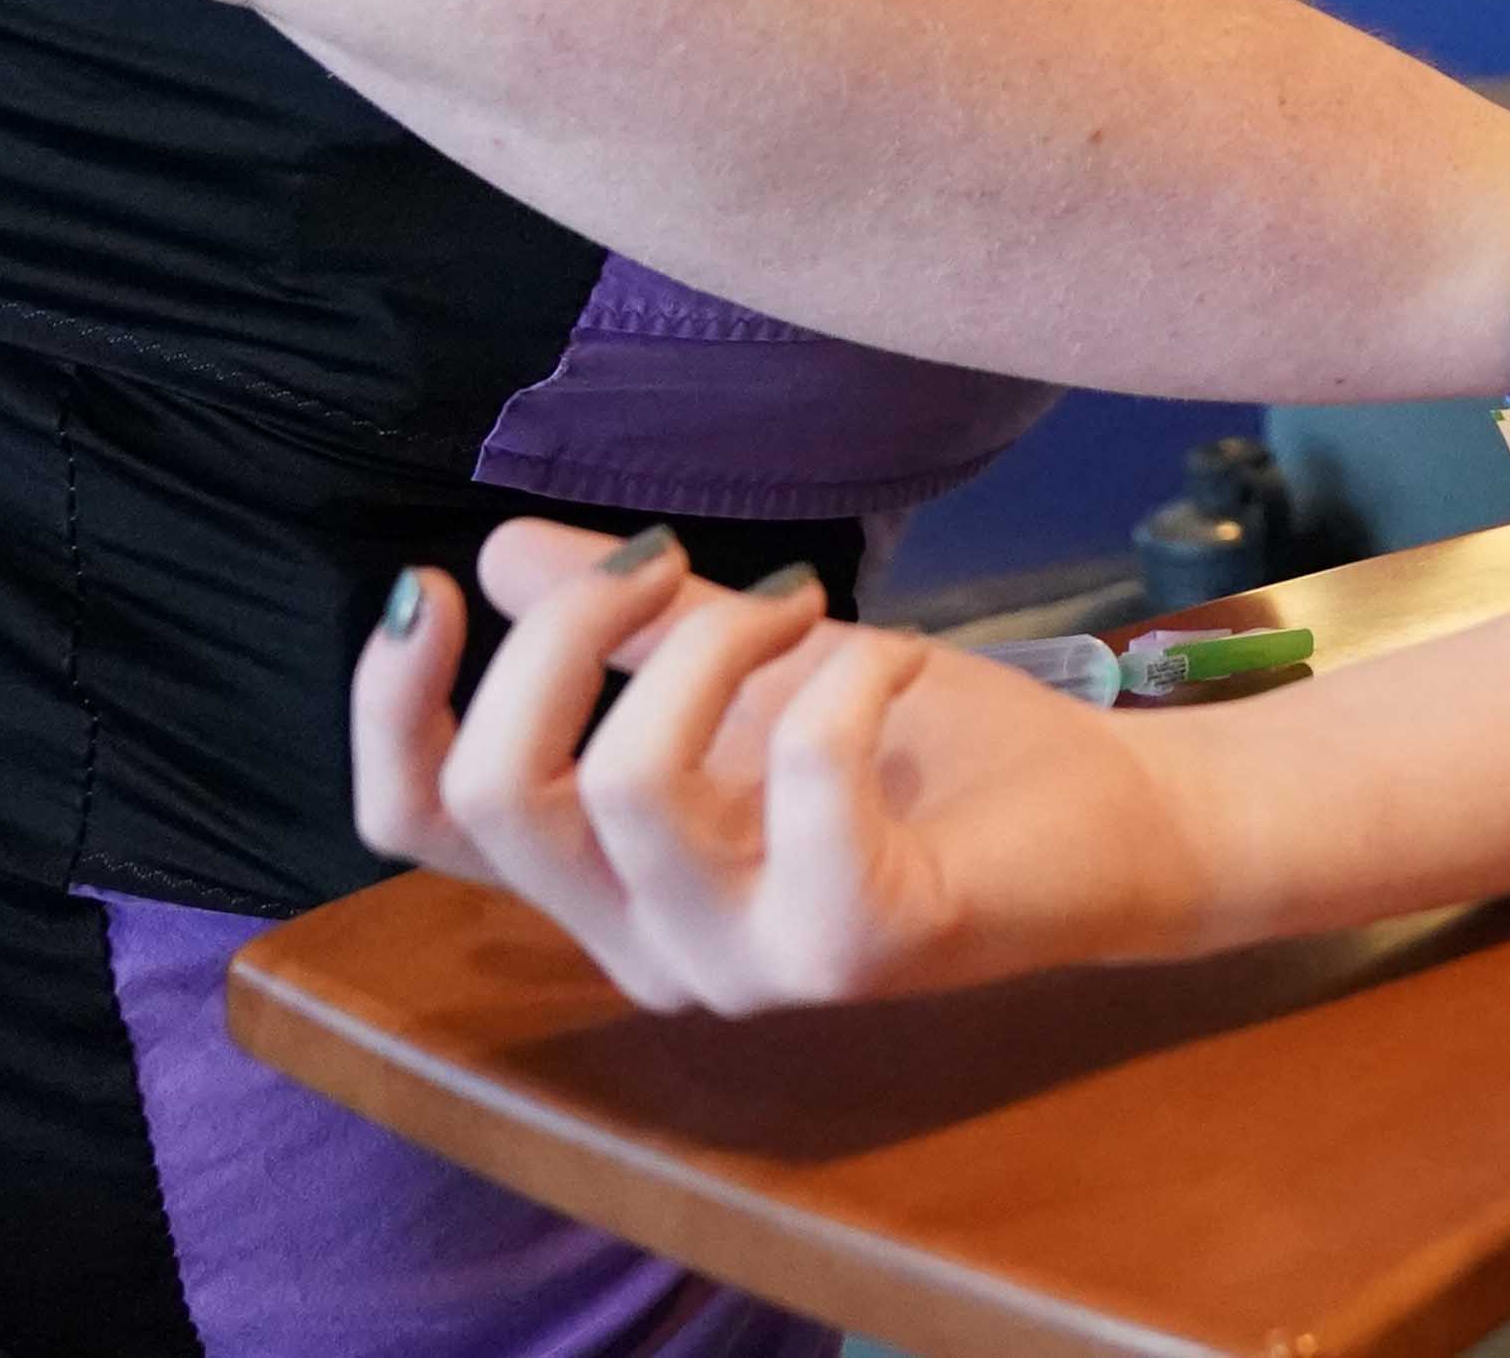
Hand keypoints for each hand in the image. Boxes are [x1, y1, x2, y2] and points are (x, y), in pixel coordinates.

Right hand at [350, 520, 1217, 1011]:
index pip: (420, 820)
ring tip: (810, 604)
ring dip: (711, 644)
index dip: (392, 704)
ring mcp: (746, 963)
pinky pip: (799, 781)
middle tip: (674, 557)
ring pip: (620, 786)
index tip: (437, 581)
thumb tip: (499, 546)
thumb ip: (636, 629)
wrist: (1117, 814)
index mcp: (607, 877)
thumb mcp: (762, 667)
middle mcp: (648, 943)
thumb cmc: (930, 747)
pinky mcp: (855, 947)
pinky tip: (900, 660)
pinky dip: (848, 680)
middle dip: (563, 634)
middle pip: (492, 794)